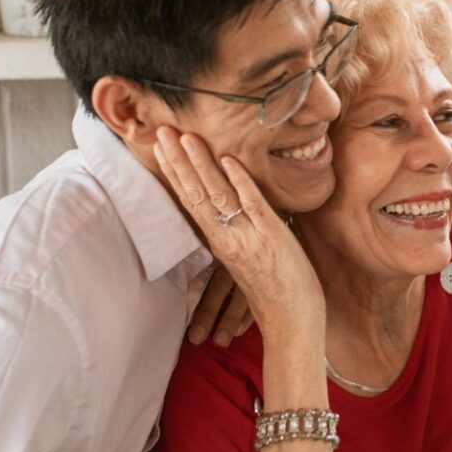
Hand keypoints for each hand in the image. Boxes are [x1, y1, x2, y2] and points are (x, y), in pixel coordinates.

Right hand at [154, 127, 321, 332]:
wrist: (291, 321)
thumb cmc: (273, 291)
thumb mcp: (245, 259)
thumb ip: (235, 233)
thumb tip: (230, 207)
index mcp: (219, 242)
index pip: (189, 200)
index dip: (174, 172)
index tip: (160, 147)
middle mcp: (227, 239)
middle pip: (195, 193)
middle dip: (177, 160)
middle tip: (160, 130)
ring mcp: (248, 237)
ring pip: (218, 195)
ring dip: (201, 163)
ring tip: (185, 137)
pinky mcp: (272, 237)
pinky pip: (253, 204)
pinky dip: (240, 181)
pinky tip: (228, 161)